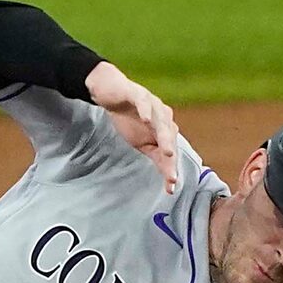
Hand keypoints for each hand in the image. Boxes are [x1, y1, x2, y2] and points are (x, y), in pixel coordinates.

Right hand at [83, 60, 180, 192]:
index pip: (170, 151)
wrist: (110, 93)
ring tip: (168, 152)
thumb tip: (169, 178)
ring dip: (165, 136)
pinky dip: (146, 111)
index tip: (170, 189)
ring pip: (161, 122)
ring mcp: (152, 103)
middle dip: (171, 158)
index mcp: (165, 128)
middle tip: (172, 176)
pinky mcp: (137, 94)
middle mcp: (163, 115)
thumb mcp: (141, 141)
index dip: (170, 169)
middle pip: (169, 138)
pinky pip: (144, 102)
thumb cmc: (128, 118)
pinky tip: (147, 120)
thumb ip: (156, 155)